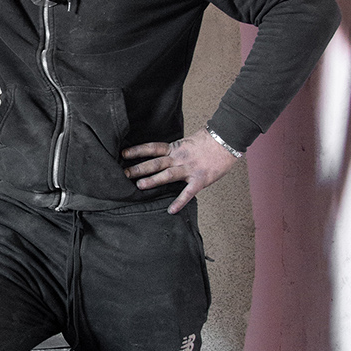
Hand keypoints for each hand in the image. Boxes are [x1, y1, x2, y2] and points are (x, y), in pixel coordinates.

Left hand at [122, 128, 237, 214]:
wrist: (227, 140)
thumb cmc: (209, 142)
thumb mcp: (188, 142)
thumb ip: (175, 150)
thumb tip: (163, 156)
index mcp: (175, 148)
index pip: (152, 148)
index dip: (137, 151)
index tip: (123, 154)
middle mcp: (179, 158)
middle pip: (155, 163)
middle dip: (139, 168)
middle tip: (124, 174)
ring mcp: (189, 169)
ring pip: (167, 175)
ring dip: (153, 180)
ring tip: (139, 186)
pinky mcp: (200, 179)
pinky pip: (188, 192)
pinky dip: (179, 202)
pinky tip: (171, 210)